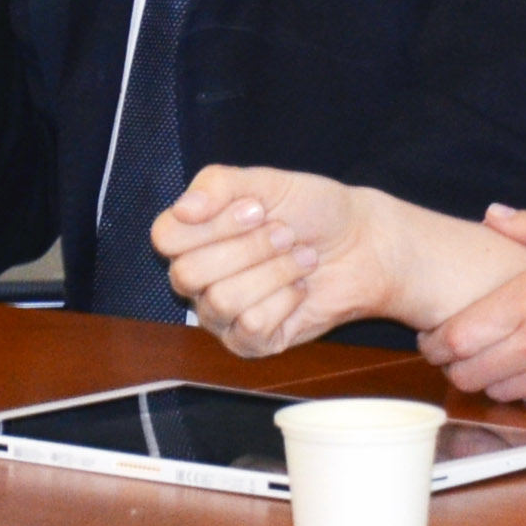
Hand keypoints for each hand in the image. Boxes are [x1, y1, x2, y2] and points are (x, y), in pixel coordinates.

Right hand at [151, 168, 398, 356]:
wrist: (361, 245)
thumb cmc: (312, 210)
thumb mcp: (266, 183)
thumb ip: (218, 186)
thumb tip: (183, 209)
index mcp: (194, 235)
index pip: (164, 237)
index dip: (211, 224)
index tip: (257, 208)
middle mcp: (199, 278)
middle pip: (188, 274)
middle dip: (249, 249)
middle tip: (286, 233)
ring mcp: (221, 314)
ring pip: (222, 301)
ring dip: (274, 272)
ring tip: (302, 257)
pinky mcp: (249, 342)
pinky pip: (250, 326)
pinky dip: (284, 300)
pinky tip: (300, 288)